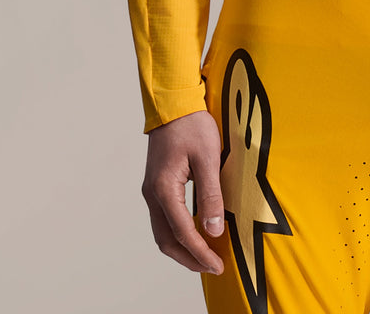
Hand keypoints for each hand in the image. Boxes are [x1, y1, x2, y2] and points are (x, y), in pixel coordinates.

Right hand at [142, 109, 225, 274]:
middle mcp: (152, 194)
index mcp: (163, 189)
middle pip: (166, 240)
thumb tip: (214, 230)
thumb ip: (211, 195)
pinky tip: (195, 234)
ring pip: (162, 232)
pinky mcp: (156, 185)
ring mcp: (151, 190)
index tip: (217, 265)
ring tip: (205, 257)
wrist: (173, 102)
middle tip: (213, 267)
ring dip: (182, 248)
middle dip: (189, 258)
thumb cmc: (192, 124)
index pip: (182, 233)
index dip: (201, 252)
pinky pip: (164, 219)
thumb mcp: (208, 157)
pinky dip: (178, 234)